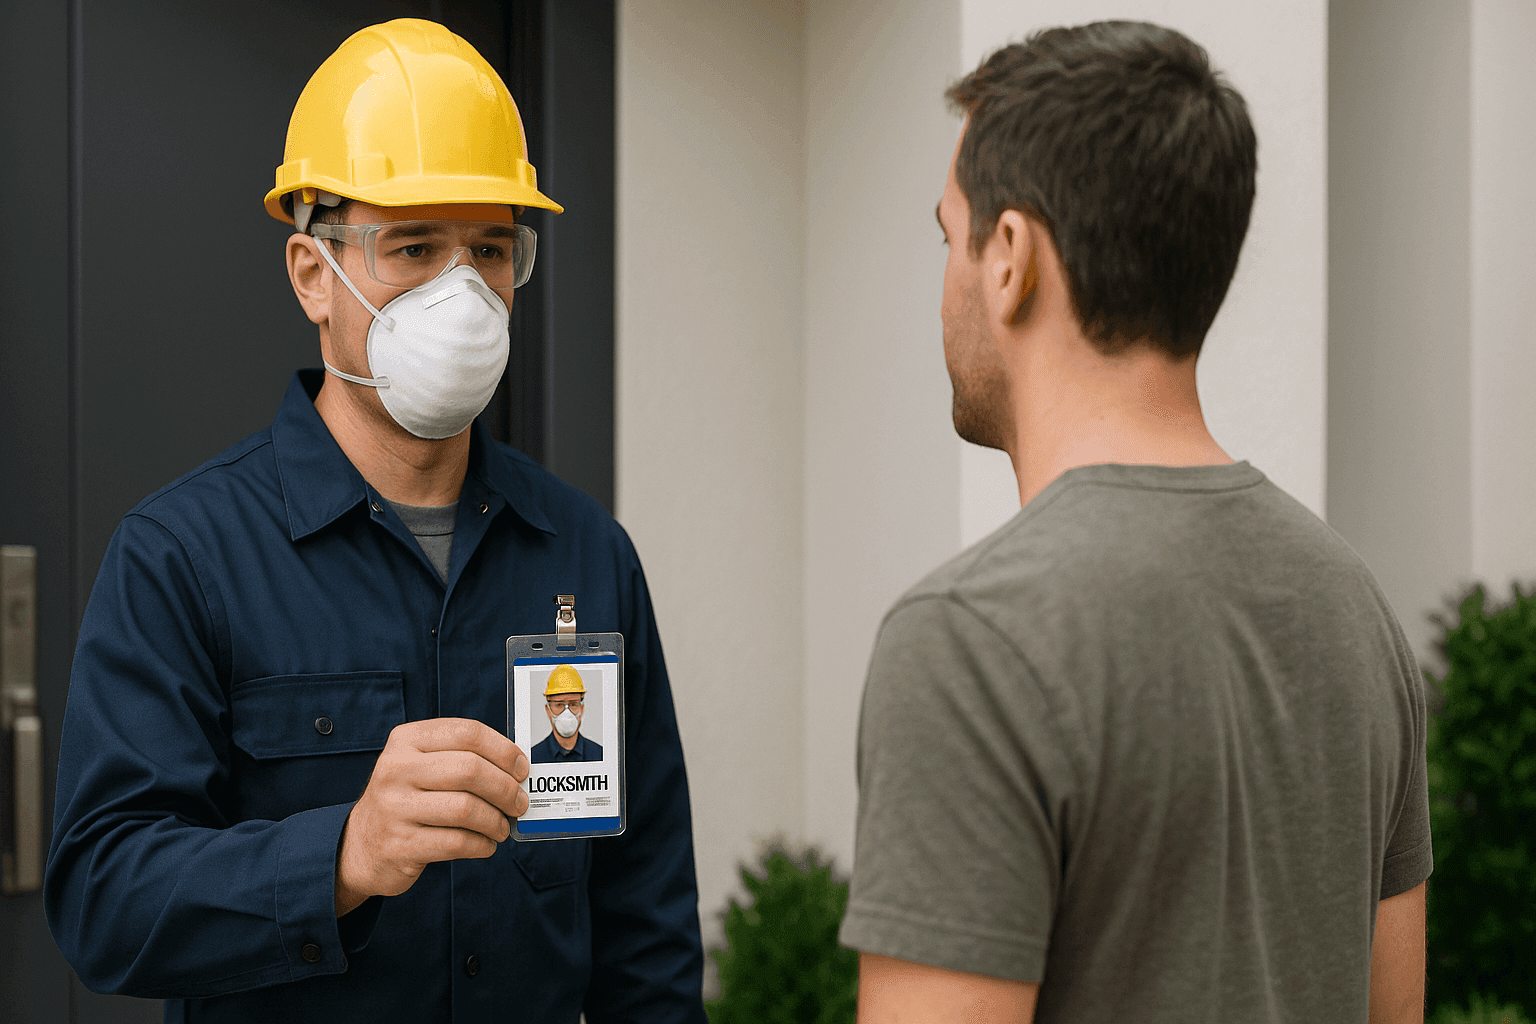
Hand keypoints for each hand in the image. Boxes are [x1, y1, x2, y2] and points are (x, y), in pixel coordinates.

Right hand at [335, 718, 529, 915]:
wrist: (362, 845)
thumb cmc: (407, 799)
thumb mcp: (422, 765)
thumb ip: (463, 758)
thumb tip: (518, 769)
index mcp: (407, 740)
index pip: (468, 733)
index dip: (504, 750)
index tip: (522, 769)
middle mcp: (396, 769)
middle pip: (470, 770)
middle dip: (506, 788)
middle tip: (519, 803)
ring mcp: (395, 808)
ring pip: (466, 808)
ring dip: (495, 821)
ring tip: (501, 827)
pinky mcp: (400, 845)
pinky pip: (456, 842)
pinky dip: (481, 845)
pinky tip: (485, 845)